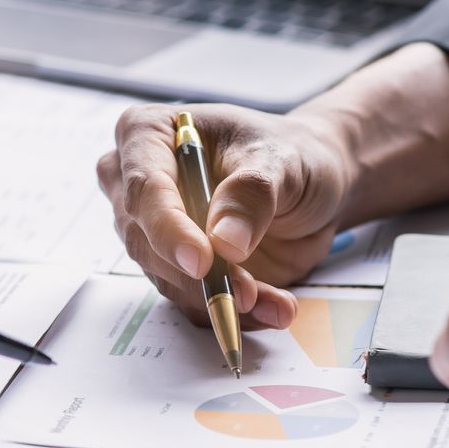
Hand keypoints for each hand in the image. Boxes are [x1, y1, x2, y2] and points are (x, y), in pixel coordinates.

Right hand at [97, 104, 354, 330]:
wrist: (311, 184)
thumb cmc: (291, 155)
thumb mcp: (283, 161)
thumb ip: (252, 194)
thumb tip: (224, 241)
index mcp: (149, 135)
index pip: (144, 188)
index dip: (169, 229)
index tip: (202, 261)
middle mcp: (137, 183)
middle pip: (145, 241)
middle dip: (197, 275)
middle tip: (248, 292)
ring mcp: (153, 230)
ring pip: (168, 278)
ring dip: (221, 298)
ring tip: (274, 302)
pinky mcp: (175, 268)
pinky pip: (192, 302)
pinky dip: (233, 312)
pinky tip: (272, 306)